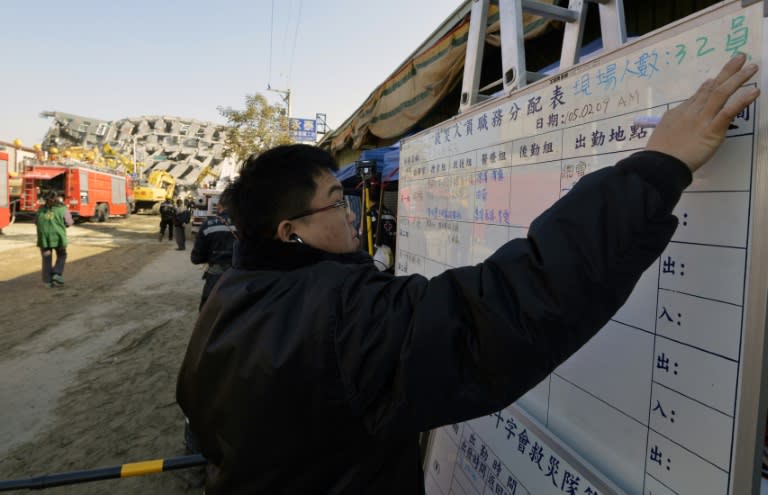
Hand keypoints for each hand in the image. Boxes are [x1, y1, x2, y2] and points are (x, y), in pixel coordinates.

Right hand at [646, 54, 759, 171]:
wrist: (659, 164)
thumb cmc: (658, 154)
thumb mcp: (662, 133)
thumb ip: (672, 122)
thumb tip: (680, 111)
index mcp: (678, 113)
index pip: (696, 97)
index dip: (708, 86)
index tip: (715, 78)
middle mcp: (691, 112)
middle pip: (711, 89)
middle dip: (726, 72)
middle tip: (740, 58)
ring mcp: (702, 120)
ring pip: (721, 95)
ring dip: (737, 79)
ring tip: (752, 67)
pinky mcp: (712, 130)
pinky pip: (728, 112)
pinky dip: (742, 101)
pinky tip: (754, 92)